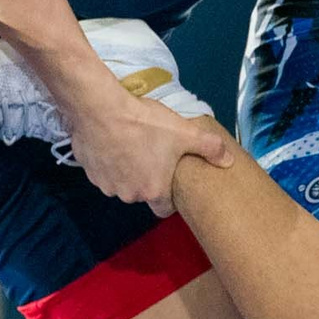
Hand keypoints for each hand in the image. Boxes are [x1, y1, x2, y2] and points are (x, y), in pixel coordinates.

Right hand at [63, 85, 232, 215]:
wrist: (100, 109)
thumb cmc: (145, 123)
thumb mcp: (184, 132)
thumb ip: (210, 148)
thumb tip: (229, 160)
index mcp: (153, 190)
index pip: (164, 209)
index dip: (170, 197)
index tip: (172, 180)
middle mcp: (129, 194)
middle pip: (142, 193)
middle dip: (148, 178)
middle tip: (154, 155)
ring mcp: (106, 184)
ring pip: (121, 183)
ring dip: (127, 171)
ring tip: (133, 146)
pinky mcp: (89, 172)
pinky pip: (103, 172)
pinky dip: (108, 162)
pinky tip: (114, 143)